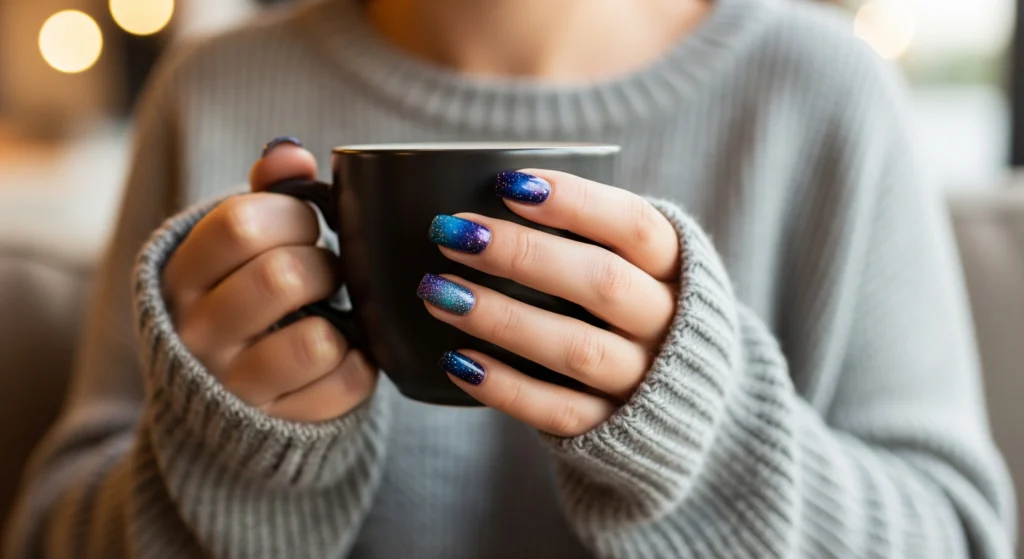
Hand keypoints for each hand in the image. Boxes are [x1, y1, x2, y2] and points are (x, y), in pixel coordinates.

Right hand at [162, 138, 376, 421]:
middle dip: (323, 266)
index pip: (239, 223)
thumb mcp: (234, 249)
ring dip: (342, 319)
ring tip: (330, 315)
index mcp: (181, 277)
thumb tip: (290, 152)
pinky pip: (346, 382)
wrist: (220, 404)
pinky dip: (360, 364)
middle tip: (323, 274)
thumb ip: (263, 195)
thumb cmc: (241, 302)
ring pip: (316, 341)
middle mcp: (197, 334)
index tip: (305, 225)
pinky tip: (341, 356)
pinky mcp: (281, 423)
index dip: (293, 215)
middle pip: (284, 277)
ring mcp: (235, 387)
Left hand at [420, 170, 679, 436]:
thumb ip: (589, 234)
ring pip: (576, 348)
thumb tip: (491, 191)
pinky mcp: (612, 429)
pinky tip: (456, 361)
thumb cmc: (633, 307)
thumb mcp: (636, 265)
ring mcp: (643, 380)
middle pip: (602, 283)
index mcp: (675, 268)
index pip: (634, 225)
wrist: (684, 403)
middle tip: (451, 233)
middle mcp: (666, 323)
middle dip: (522, 254)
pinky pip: (558, 411)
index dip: (576, 201)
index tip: (507, 184)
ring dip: (503, 318)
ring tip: (437, 293)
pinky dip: (505, 388)